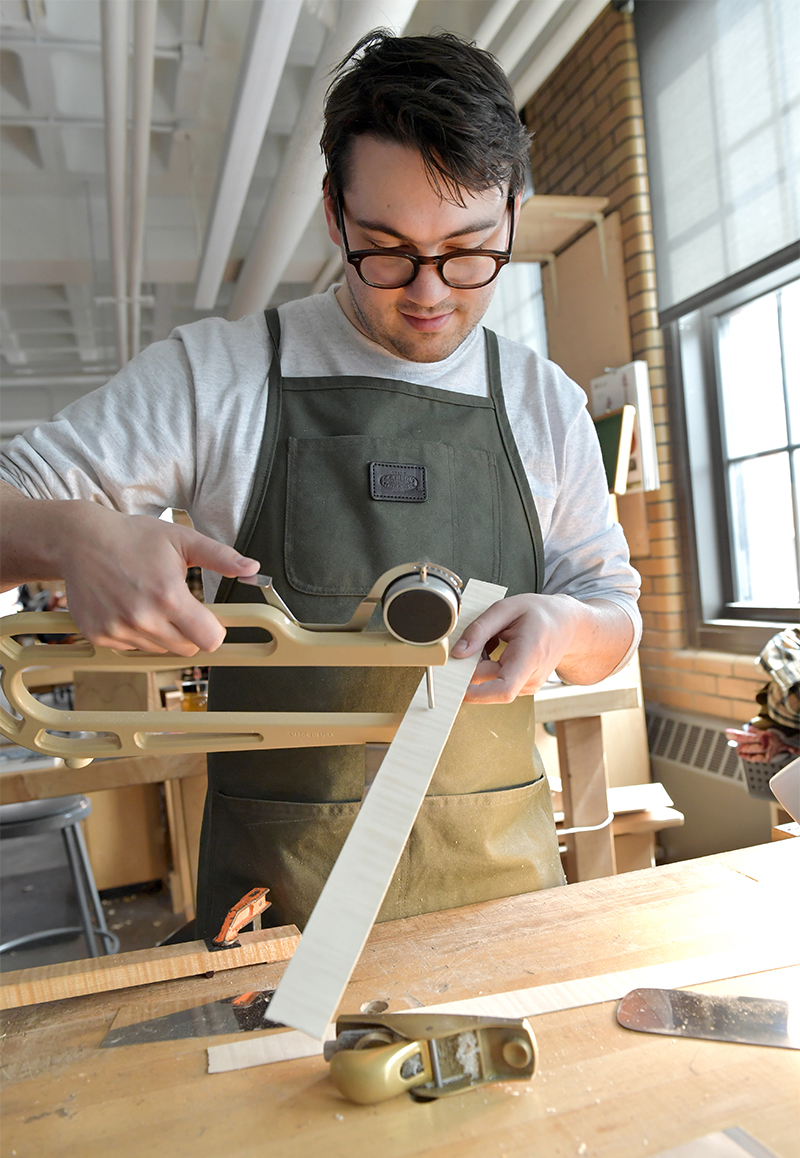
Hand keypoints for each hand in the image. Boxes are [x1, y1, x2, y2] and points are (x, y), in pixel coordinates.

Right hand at [56, 503, 257, 654]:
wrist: (80, 540)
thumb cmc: (132, 537)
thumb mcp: (182, 539)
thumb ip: (220, 557)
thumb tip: (252, 568)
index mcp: (168, 596)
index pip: (209, 640)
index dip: (214, 630)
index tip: (208, 618)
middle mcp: (143, 618)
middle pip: (187, 649)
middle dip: (189, 632)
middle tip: (176, 605)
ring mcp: (118, 629)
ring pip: (159, 650)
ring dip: (161, 633)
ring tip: (148, 601)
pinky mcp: (99, 635)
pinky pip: (131, 648)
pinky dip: (134, 634)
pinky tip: (127, 607)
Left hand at [451, 593, 632, 703]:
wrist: (567, 624)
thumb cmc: (541, 614)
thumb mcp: (507, 608)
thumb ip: (480, 630)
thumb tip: (458, 653)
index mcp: (529, 656)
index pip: (503, 689)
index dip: (475, 694)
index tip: (455, 687)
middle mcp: (530, 677)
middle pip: (489, 682)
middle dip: (471, 665)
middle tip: (474, 640)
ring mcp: (528, 685)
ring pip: (490, 682)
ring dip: (481, 663)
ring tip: (495, 638)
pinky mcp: (523, 685)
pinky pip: (496, 680)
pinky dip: (488, 665)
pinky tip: (498, 647)